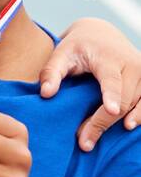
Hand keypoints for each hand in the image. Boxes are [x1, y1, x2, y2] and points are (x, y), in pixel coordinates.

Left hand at [42, 18, 140, 150]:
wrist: (101, 33)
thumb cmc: (77, 47)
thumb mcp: (61, 54)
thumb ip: (51, 73)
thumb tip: (46, 94)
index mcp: (109, 57)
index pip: (112, 79)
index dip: (112, 95)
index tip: (111, 110)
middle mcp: (132, 64)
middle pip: (123, 99)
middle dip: (103, 122)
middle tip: (84, 142)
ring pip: (136, 104)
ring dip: (118, 123)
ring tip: (94, 139)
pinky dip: (139, 116)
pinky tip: (127, 127)